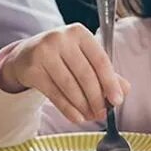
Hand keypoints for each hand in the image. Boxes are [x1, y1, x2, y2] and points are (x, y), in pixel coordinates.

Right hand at [0, 24, 130, 125]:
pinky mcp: (32, 69)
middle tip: (103, 113)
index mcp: (79, 33)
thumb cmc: (61, 55)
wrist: (26, 55)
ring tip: (91, 116)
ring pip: (69, 86)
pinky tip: (77, 117)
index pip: (100, 60)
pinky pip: (54, 94)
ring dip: (83, 106)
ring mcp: (44, 53)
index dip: (110, 82)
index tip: (117, 100)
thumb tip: (125, 90)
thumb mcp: (83, 57)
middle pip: (85, 74)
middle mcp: (60, 39)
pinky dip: (68, 109)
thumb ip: (104, 72)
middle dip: (96, 98)